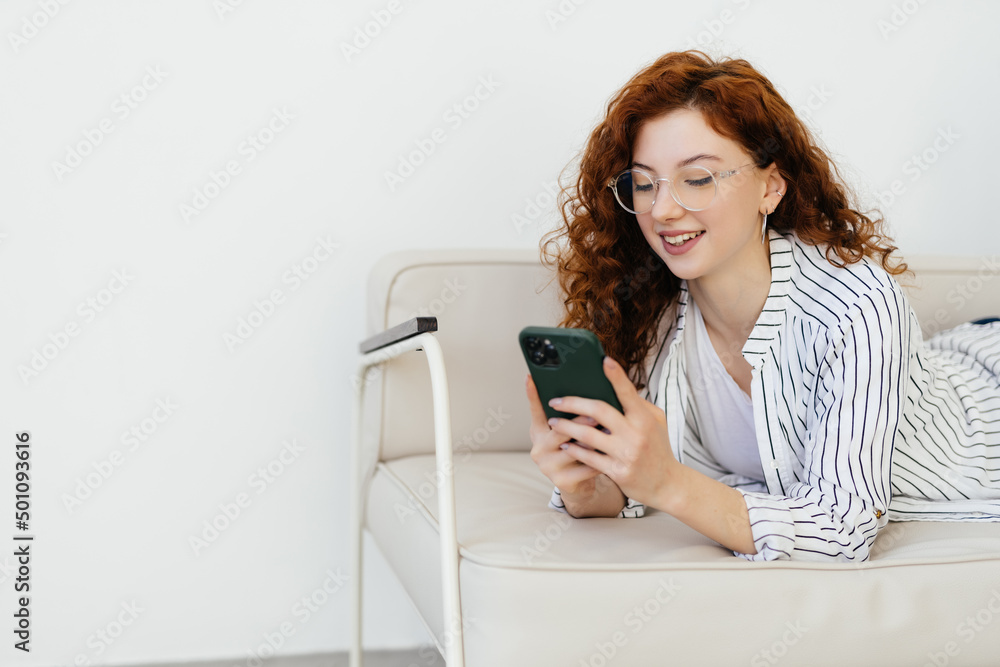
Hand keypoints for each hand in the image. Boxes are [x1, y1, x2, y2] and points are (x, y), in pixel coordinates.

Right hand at [525, 372, 603, 495]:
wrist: (578, 485)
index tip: (531, 377)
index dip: (532, 394)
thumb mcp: (569, 434)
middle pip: (559, 430)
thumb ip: (570, 418)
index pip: (535, 410)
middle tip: (596, 414)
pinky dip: (600, 459)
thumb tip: (587, 392)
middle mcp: (539, 448)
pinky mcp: (562, 481)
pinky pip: (585, 467)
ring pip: (574, 449)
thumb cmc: (577, 451)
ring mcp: (548, 466)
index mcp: (538, 433)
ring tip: (610, 432)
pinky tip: (612, 453)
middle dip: (579, 421)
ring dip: (594, 441)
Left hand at [545, 356, 676, 508]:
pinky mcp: (618, 472)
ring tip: (553, 422)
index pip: (628, 392)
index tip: (603, 361)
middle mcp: (636, 434)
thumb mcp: (656, 422)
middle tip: (555, 400)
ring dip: (566, 427)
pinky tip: (565, 444)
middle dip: (573, 403)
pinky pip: (590, 458)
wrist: (668, 484)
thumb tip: (615, 386)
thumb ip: (637, 405)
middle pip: (599, 411)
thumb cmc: (658, 448)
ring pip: (588, 436)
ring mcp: (627, 454)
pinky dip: (575, 449)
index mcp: (645, 418)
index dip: (616, 376)